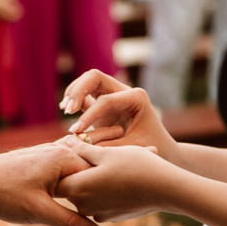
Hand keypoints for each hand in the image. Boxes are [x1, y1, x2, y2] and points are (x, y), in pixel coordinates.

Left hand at [0, 143, 102, 225]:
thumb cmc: (4, 194)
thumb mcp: (40, 213)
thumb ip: (71, 223)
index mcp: (64, 158)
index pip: (97, 175)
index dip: (101, 195)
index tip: (104, 212)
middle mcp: (58, 150)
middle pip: (86, 174)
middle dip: (90, 193)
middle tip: (97, 212)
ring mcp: (47, 154)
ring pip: (72, 174)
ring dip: (76, 191)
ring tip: (79, 208)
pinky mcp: (37, 160)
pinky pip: (60, 173)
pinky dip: (63, 187)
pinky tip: (60, 200)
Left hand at [56, 136, 175, 221]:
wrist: (167, 189)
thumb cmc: (137, 166)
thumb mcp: (108, 152)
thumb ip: (83, 149)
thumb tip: (65, 141)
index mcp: (79, 187)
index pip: (58, 178)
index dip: (62, 165)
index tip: (72, 152)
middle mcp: (84, 206)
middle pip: (73, 186)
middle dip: (81, 171)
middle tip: (97, 154)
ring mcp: (99, 214)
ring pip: (89, 193)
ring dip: (96, 180)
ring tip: (115, 163)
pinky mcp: (113, 217)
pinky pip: (103, 201)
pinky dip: (109, 190)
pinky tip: (125, 177)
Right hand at [60, 69, 177, 160]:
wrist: (161, 146)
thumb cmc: (152, 148)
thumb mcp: (132, 148)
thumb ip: (107, 146)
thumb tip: (78, 144)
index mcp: (136, 98)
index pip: (106, 100)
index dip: (89, 115)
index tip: (76, 131)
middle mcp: (125, 91)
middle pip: (94, 77)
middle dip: (78, 90)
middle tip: (67, 110)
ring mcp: (114, 94)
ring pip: (88, 81)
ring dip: (74, 92)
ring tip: (65, 109)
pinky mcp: (105, 102)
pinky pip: (87, 92)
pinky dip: (75, 97)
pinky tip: (67, 110)